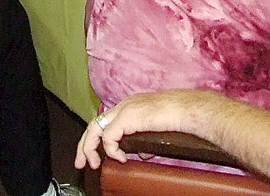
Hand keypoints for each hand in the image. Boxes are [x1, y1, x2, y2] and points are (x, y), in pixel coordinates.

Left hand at [74, 91, 200, 170]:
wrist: (188, 110)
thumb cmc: (179, 119)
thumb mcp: (156, 133)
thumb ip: (144, 142)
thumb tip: (140, 154)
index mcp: (130, 106)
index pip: (104, 122)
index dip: (95, 139)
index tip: (94, 156)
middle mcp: (124, 105)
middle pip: (94, 124)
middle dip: (84, 145)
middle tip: (81, 163)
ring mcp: (124, 109)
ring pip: (95, 128)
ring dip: (89, 148)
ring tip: (93, 163)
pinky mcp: (127, 116)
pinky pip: (109, 136)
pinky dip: (110, 150)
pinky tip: (119, 158)